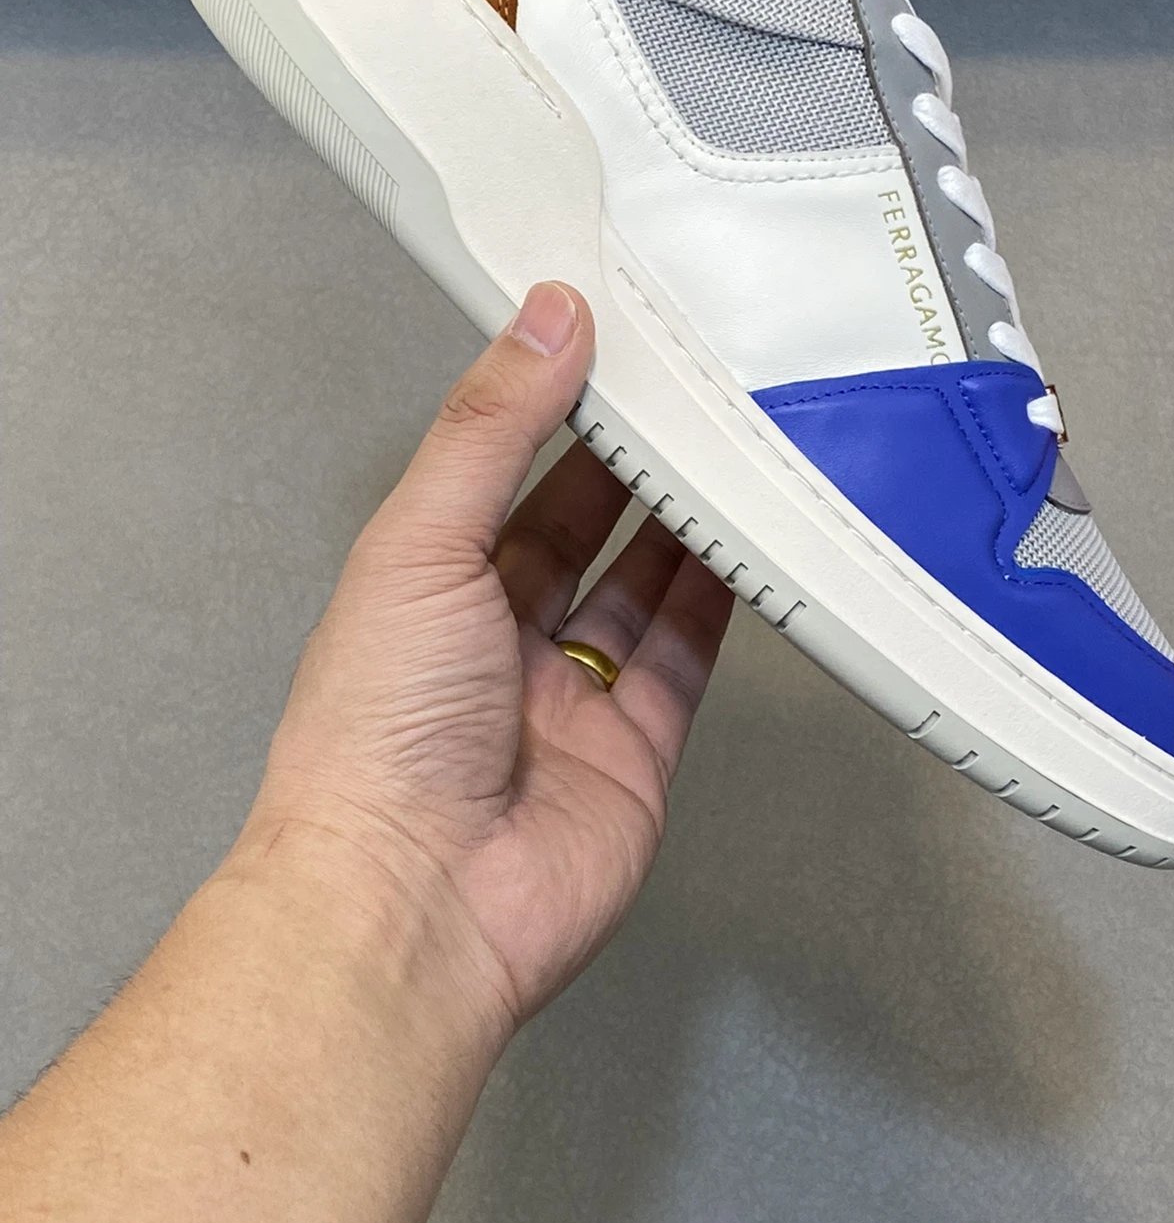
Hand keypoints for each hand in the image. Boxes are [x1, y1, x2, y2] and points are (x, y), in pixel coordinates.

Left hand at [238, 281, 733, 1039]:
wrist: (416, 902)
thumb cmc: (376, 737)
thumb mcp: (422, 542)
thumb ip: (491, 429)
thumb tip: (544, 321)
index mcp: (425, 588)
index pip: (501, 476)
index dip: (553, 412)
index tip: (607, 346)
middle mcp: (493, 643)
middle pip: (579, 530)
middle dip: (630, 465)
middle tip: (689, 395)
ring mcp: (567, 702)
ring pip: (641, 591)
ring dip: (684, 525)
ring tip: (733, 452)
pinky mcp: (634, 754)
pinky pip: (686, 661)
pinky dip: (720, 605)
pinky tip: (747, 551)